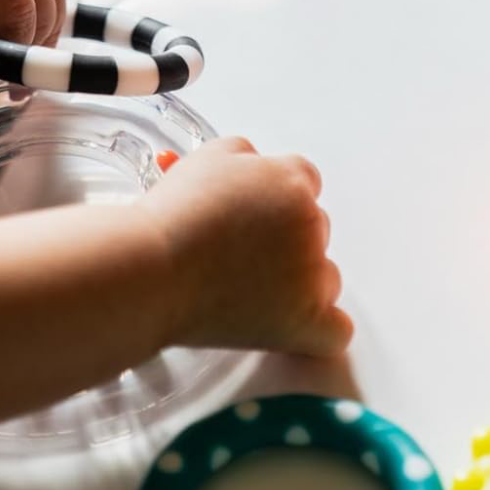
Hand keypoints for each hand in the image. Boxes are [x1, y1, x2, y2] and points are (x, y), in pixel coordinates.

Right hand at [141, 137, 352, 357]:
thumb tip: (255, 167)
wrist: (153, 267)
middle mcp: (310, 223)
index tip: (256, 217)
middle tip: (241, 254)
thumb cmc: (172, 217)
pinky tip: (290, 326)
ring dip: (300, 284)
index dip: (277, 201)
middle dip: (287, 240)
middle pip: (316, 229)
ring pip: (326, 278)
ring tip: (249, 291)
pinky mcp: (306, 321)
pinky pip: (336, 331)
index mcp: (291, 180)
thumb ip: (245, 158)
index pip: (305, 183)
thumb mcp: (208, 157)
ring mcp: (312, 275)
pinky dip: (317, 332)